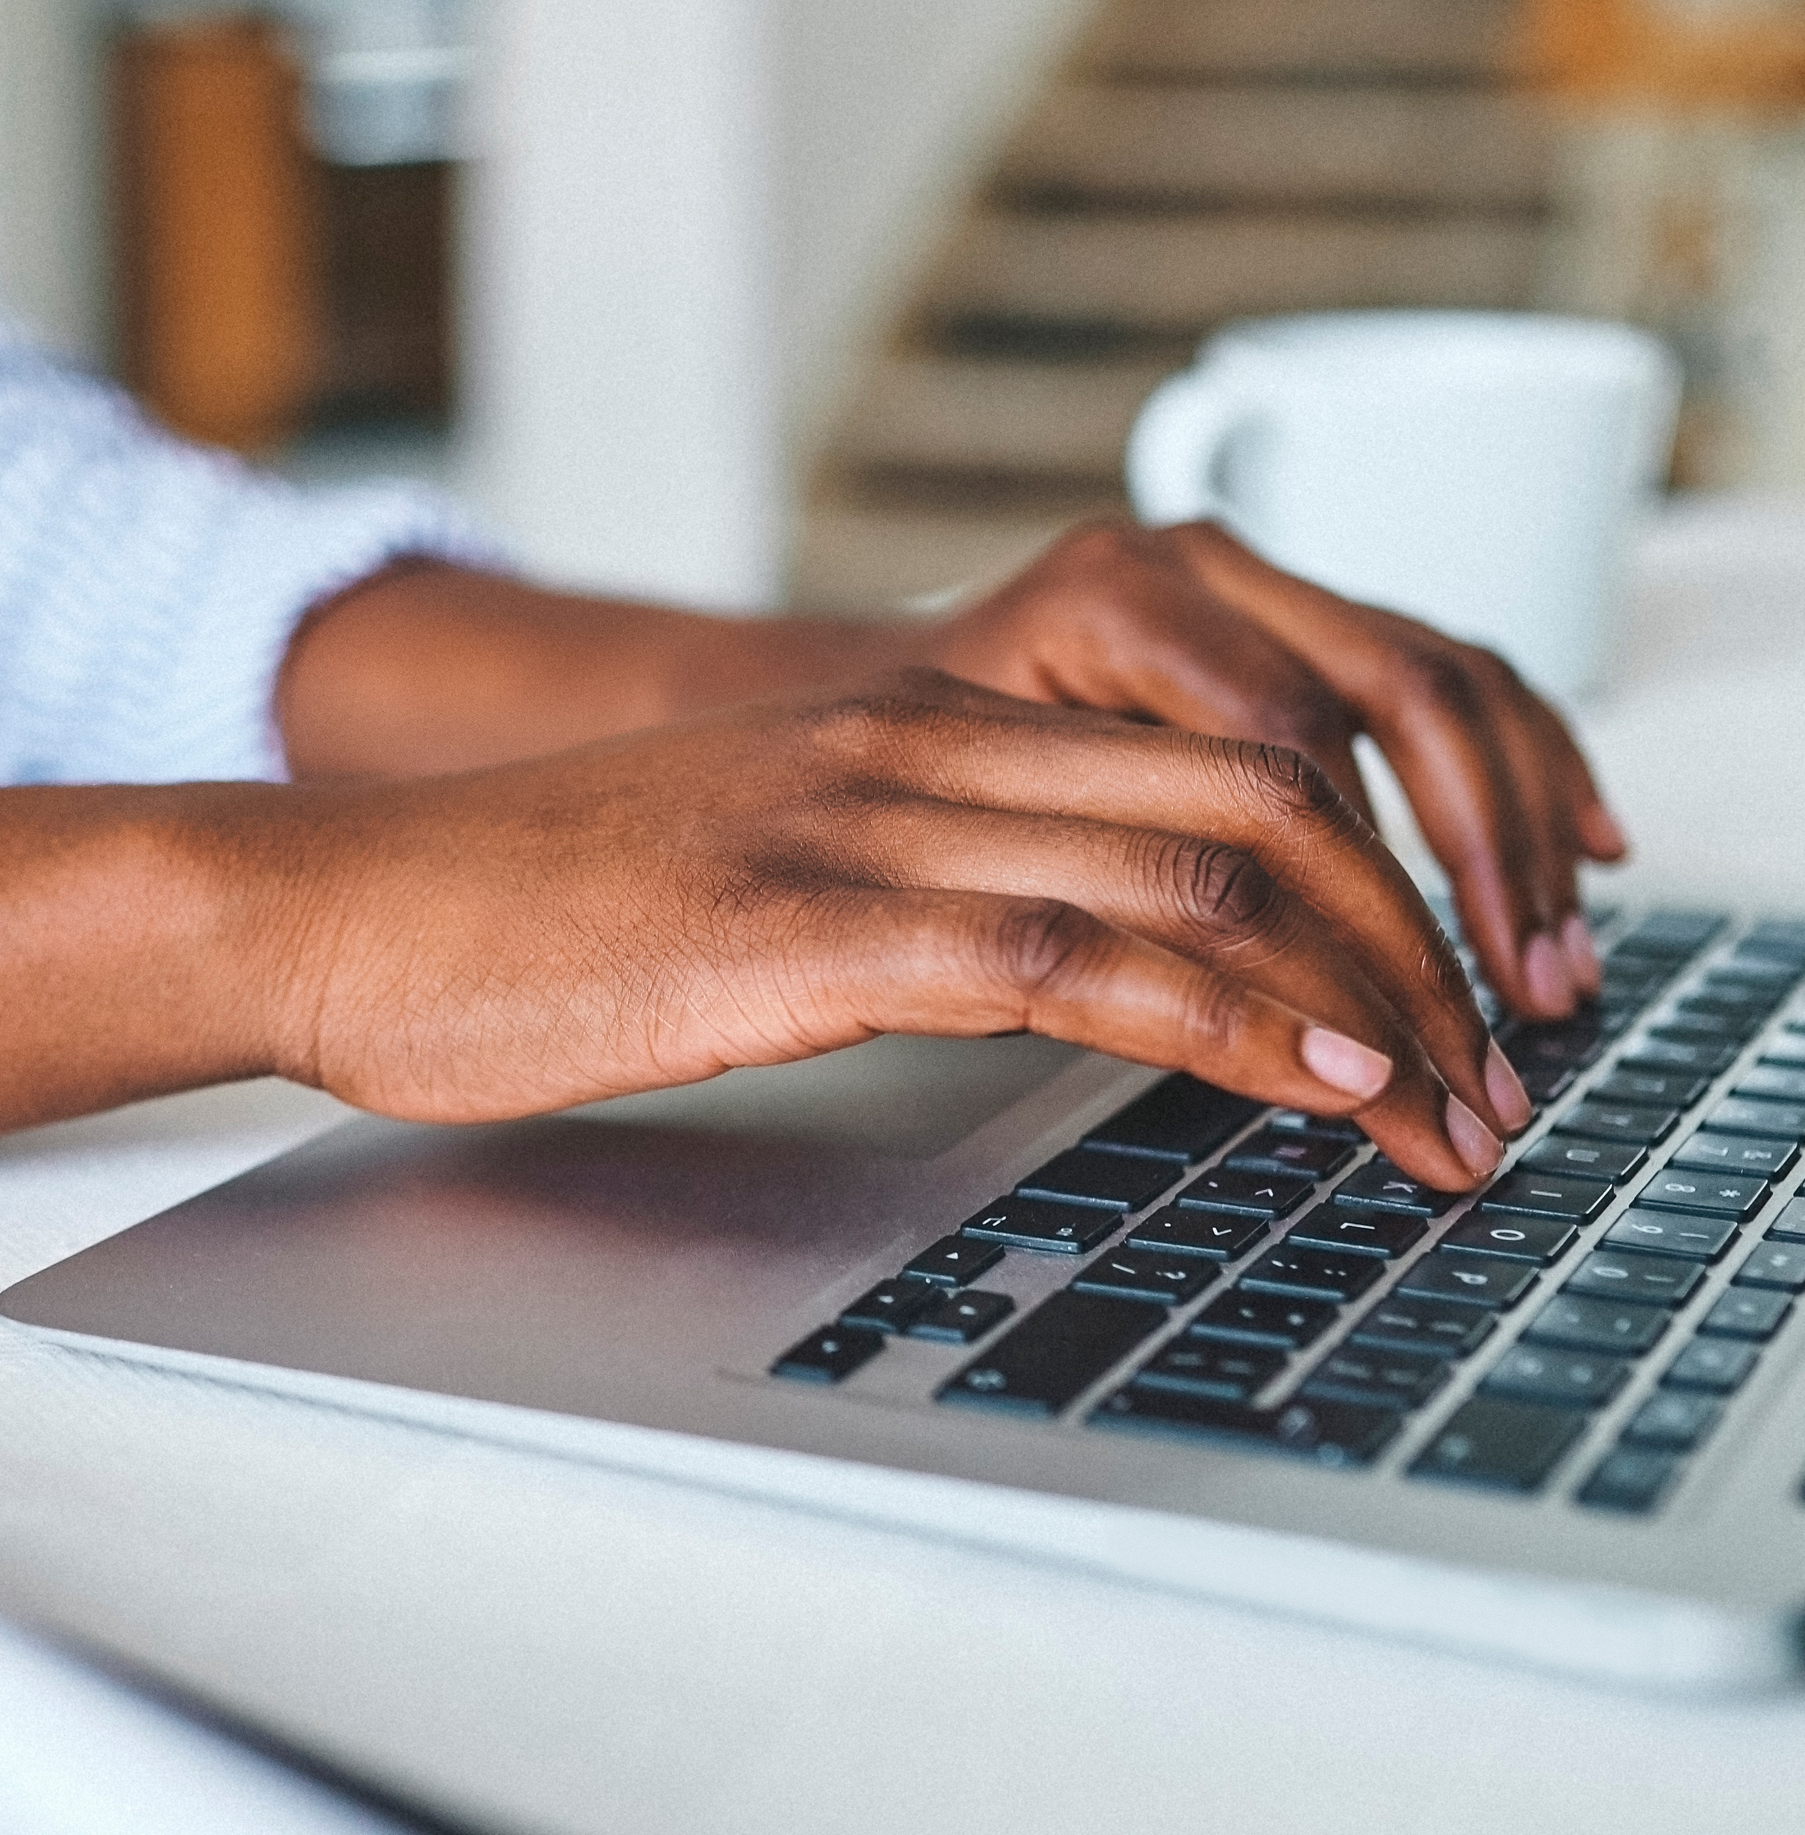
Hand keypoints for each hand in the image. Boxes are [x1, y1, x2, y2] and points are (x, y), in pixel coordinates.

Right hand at [256, 671, 1524, 1189]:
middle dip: (1407, 939)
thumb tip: (1046, 970)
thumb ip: (899, 889)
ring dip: (1358, 992)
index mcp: (904, 728)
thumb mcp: (747, 871)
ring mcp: (855, 826)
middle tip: (1488, 1066)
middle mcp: (907, 749)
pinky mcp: (799, 926)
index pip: (1210, 761)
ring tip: (1449, 1106)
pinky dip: (1224, 1016)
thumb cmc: (524, 915)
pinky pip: (1067, 954)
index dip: (1364, 874)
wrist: (346, 905)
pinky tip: (1312, 1078)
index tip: (1429, 998)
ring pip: (1189, 867)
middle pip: (1248, 797)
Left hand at [921, 521, 1626, 1022]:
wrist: (805, 707)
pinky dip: (1519, 764)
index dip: (1347, 920)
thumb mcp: (936, 839)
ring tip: (1551, 978)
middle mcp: (1184, 565)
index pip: (1277, 761)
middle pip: (1384, 710)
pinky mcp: (1276, 607)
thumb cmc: (860, 790)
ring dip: (1518, 834)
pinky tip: (1581, 850)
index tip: (1389, 1055)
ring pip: (1436, 681)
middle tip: (1498, 1043)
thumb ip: (1077, 905)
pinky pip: (1433, 669)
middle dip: (1465, 889)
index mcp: (1105, 602)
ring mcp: (1239, 573)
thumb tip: (1251, 1032)